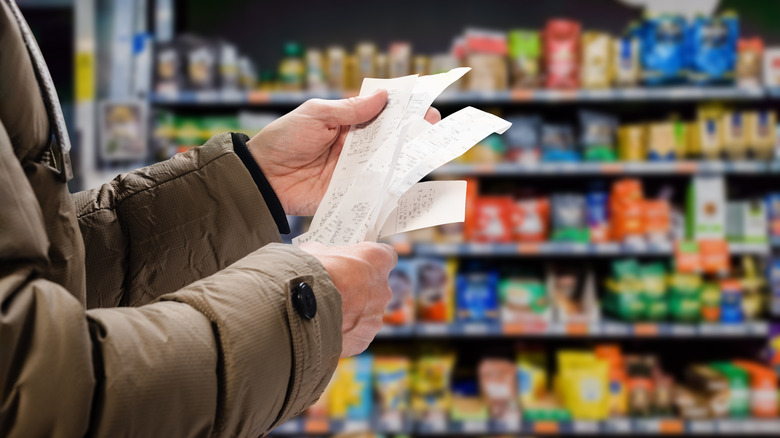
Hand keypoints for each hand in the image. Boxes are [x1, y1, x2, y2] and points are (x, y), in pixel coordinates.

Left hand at [247, 91, 441, 215]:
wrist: (263, 177)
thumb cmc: (283, 139)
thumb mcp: (316, 115)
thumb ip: (350, 110)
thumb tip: (383, 96)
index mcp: (347, 122)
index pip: (381, 113)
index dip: (403, 109)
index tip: (424, 105)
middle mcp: (355, 146)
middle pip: (390, 139)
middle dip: (413, 133)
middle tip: (433, 127)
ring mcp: (355, 171)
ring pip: (388, 164)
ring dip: (407, 160)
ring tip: (428, 153)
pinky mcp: (351, 193)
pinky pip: (375, 191)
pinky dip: (392, 189)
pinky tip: (410, 184)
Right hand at [299, 241, 396, 356]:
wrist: (297, 308)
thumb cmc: (309, 273)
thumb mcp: (315, 251)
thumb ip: (327, 254)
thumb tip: (319, 256)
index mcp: (377, 260)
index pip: (386, 256)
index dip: (370, 260)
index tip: (358, 263)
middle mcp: (383, 289)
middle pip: (376, 288)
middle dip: (358, 289)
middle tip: (337, 290)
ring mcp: (375, 316)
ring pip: (366, 314)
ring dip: (351, 313)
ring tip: (326, 312)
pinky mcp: (364, 339)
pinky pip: (356, 334)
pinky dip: (343, 332)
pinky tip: (325, 329)